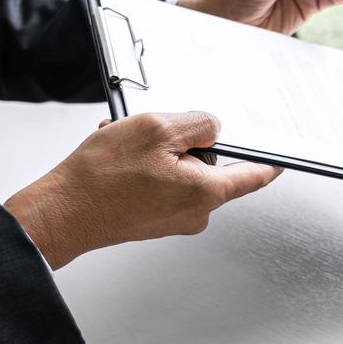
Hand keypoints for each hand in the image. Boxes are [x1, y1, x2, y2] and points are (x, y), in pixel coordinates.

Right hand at [4, 112, 280, 268]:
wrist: (60, 214)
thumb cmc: (101, 179)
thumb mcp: (155, 129)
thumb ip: (196, 124)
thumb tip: (212, 127)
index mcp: (205, 193)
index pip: (253, 176)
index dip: (268, 163)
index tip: (283, 158)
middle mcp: (194, 213)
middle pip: (208, 165)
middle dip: (184, 143)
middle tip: (154, 133)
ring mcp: (172, 219)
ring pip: (178, 170)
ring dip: (156, 151)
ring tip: (125, 145)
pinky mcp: (151, 219)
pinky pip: (158, 182)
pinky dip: (141, 165)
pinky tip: (117, 159)